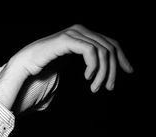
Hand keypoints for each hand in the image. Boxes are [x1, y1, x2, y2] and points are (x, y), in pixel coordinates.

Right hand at [9, 24, 132, 91]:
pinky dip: (93, 66)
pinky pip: (90, 51)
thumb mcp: (71, 63)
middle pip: (110, 48)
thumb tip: (101, 72)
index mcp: (84, 35)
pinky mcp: (68, 39)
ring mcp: (75, 33)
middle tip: (108, 87)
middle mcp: (81, 30)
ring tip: (95, 87)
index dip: (122, 58)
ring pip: (102, 51)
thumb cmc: (46, 65)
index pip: (111, 43)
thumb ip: (84, 62)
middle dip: (112, 70)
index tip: (128, 71)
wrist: (27, 63)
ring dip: (102, 73)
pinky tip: (87, 77)